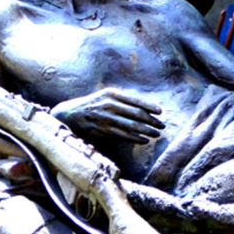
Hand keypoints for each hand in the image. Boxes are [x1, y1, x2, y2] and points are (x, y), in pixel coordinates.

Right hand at [50, 88, 164, 143]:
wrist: (71, 114)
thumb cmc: (93, 104)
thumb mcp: (105, 95)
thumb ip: (123, 99)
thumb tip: (144, 106)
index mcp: (112, 94)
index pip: (136, 100)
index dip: (150, 106)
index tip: (160, 112)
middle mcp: (110, 105)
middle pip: (136, 114)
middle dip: (152, 121)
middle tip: (162, 126)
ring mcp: (106, 118)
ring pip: (132, 126)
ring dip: (147, 131)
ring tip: (156, 134)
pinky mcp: (103, 130)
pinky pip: (124, 135)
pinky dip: (136, 138)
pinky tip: (144, 140)